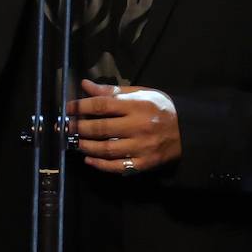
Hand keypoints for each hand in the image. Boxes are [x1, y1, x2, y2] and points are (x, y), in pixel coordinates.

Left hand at [67, 78, 181, 174]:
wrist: (187, 131)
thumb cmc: (160, 108)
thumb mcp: (141, 93)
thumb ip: (113, 91)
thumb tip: (85, 85)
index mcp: (137, 105)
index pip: (103, 105)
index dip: (81, 107)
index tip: (67, 108)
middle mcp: (138, 126)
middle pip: (101, 128)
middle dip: (78, 128)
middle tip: (64, 128)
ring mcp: (141, 147)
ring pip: (107, 149)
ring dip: (86, 147)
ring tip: (74, 142)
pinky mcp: (144, 163)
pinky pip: (118, 166)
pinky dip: (100, 165)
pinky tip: (89, 159)